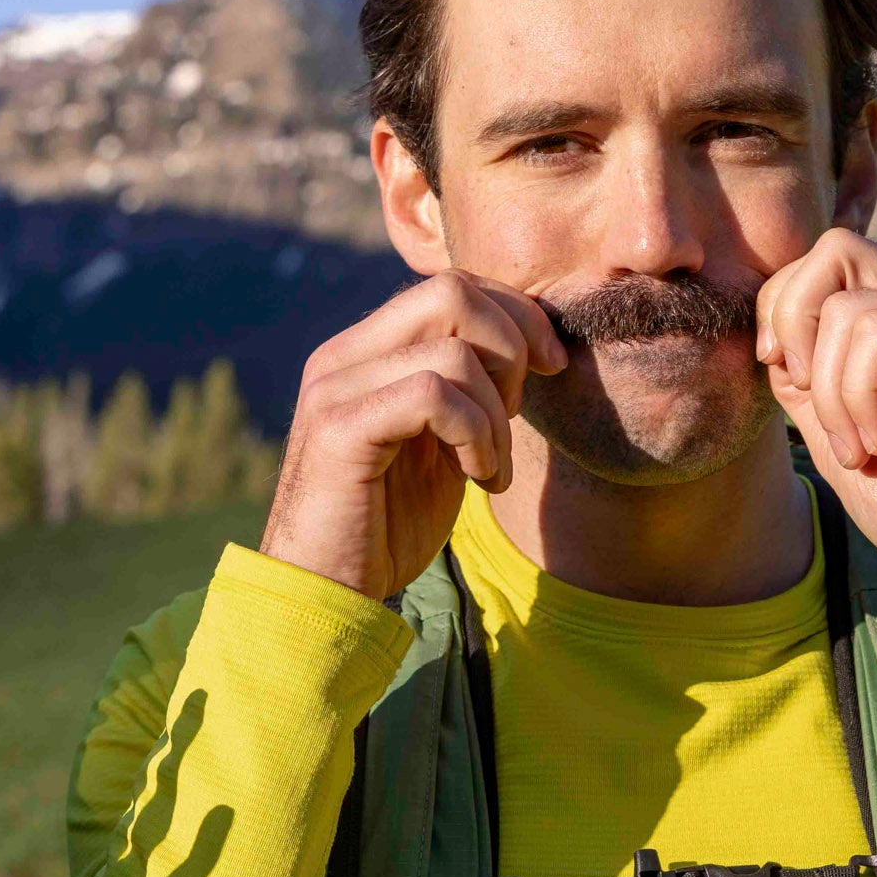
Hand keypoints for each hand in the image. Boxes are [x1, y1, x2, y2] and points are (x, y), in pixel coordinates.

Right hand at [261, 271, 564, 599]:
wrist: (326, 591)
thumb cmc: (385, 526)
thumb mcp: (439, 444)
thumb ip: (465, 391)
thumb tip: (527, 346)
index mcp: (365, 351)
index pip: (452, 285)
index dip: (516, 314)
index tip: (551, 365)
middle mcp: (343, 355)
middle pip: (452, 292)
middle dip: (511, 349)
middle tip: (517, 416)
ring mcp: (336, 386)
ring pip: (453, 349)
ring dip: (497, 414)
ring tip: (490, 467)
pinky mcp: (339, 427)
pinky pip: (434, 395)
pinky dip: (475, 436)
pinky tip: (476, 477)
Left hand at [755, 229, 876, 605]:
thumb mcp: (834, 437)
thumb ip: (806, 383)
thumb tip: (772, 335)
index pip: (818, 266)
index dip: (780, 313)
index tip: (788, 379)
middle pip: (834, 249)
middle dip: (792, 323)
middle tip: (809, 394)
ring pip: (845, 306)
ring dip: (832, 393)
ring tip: (863, 446)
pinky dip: (859, 393)